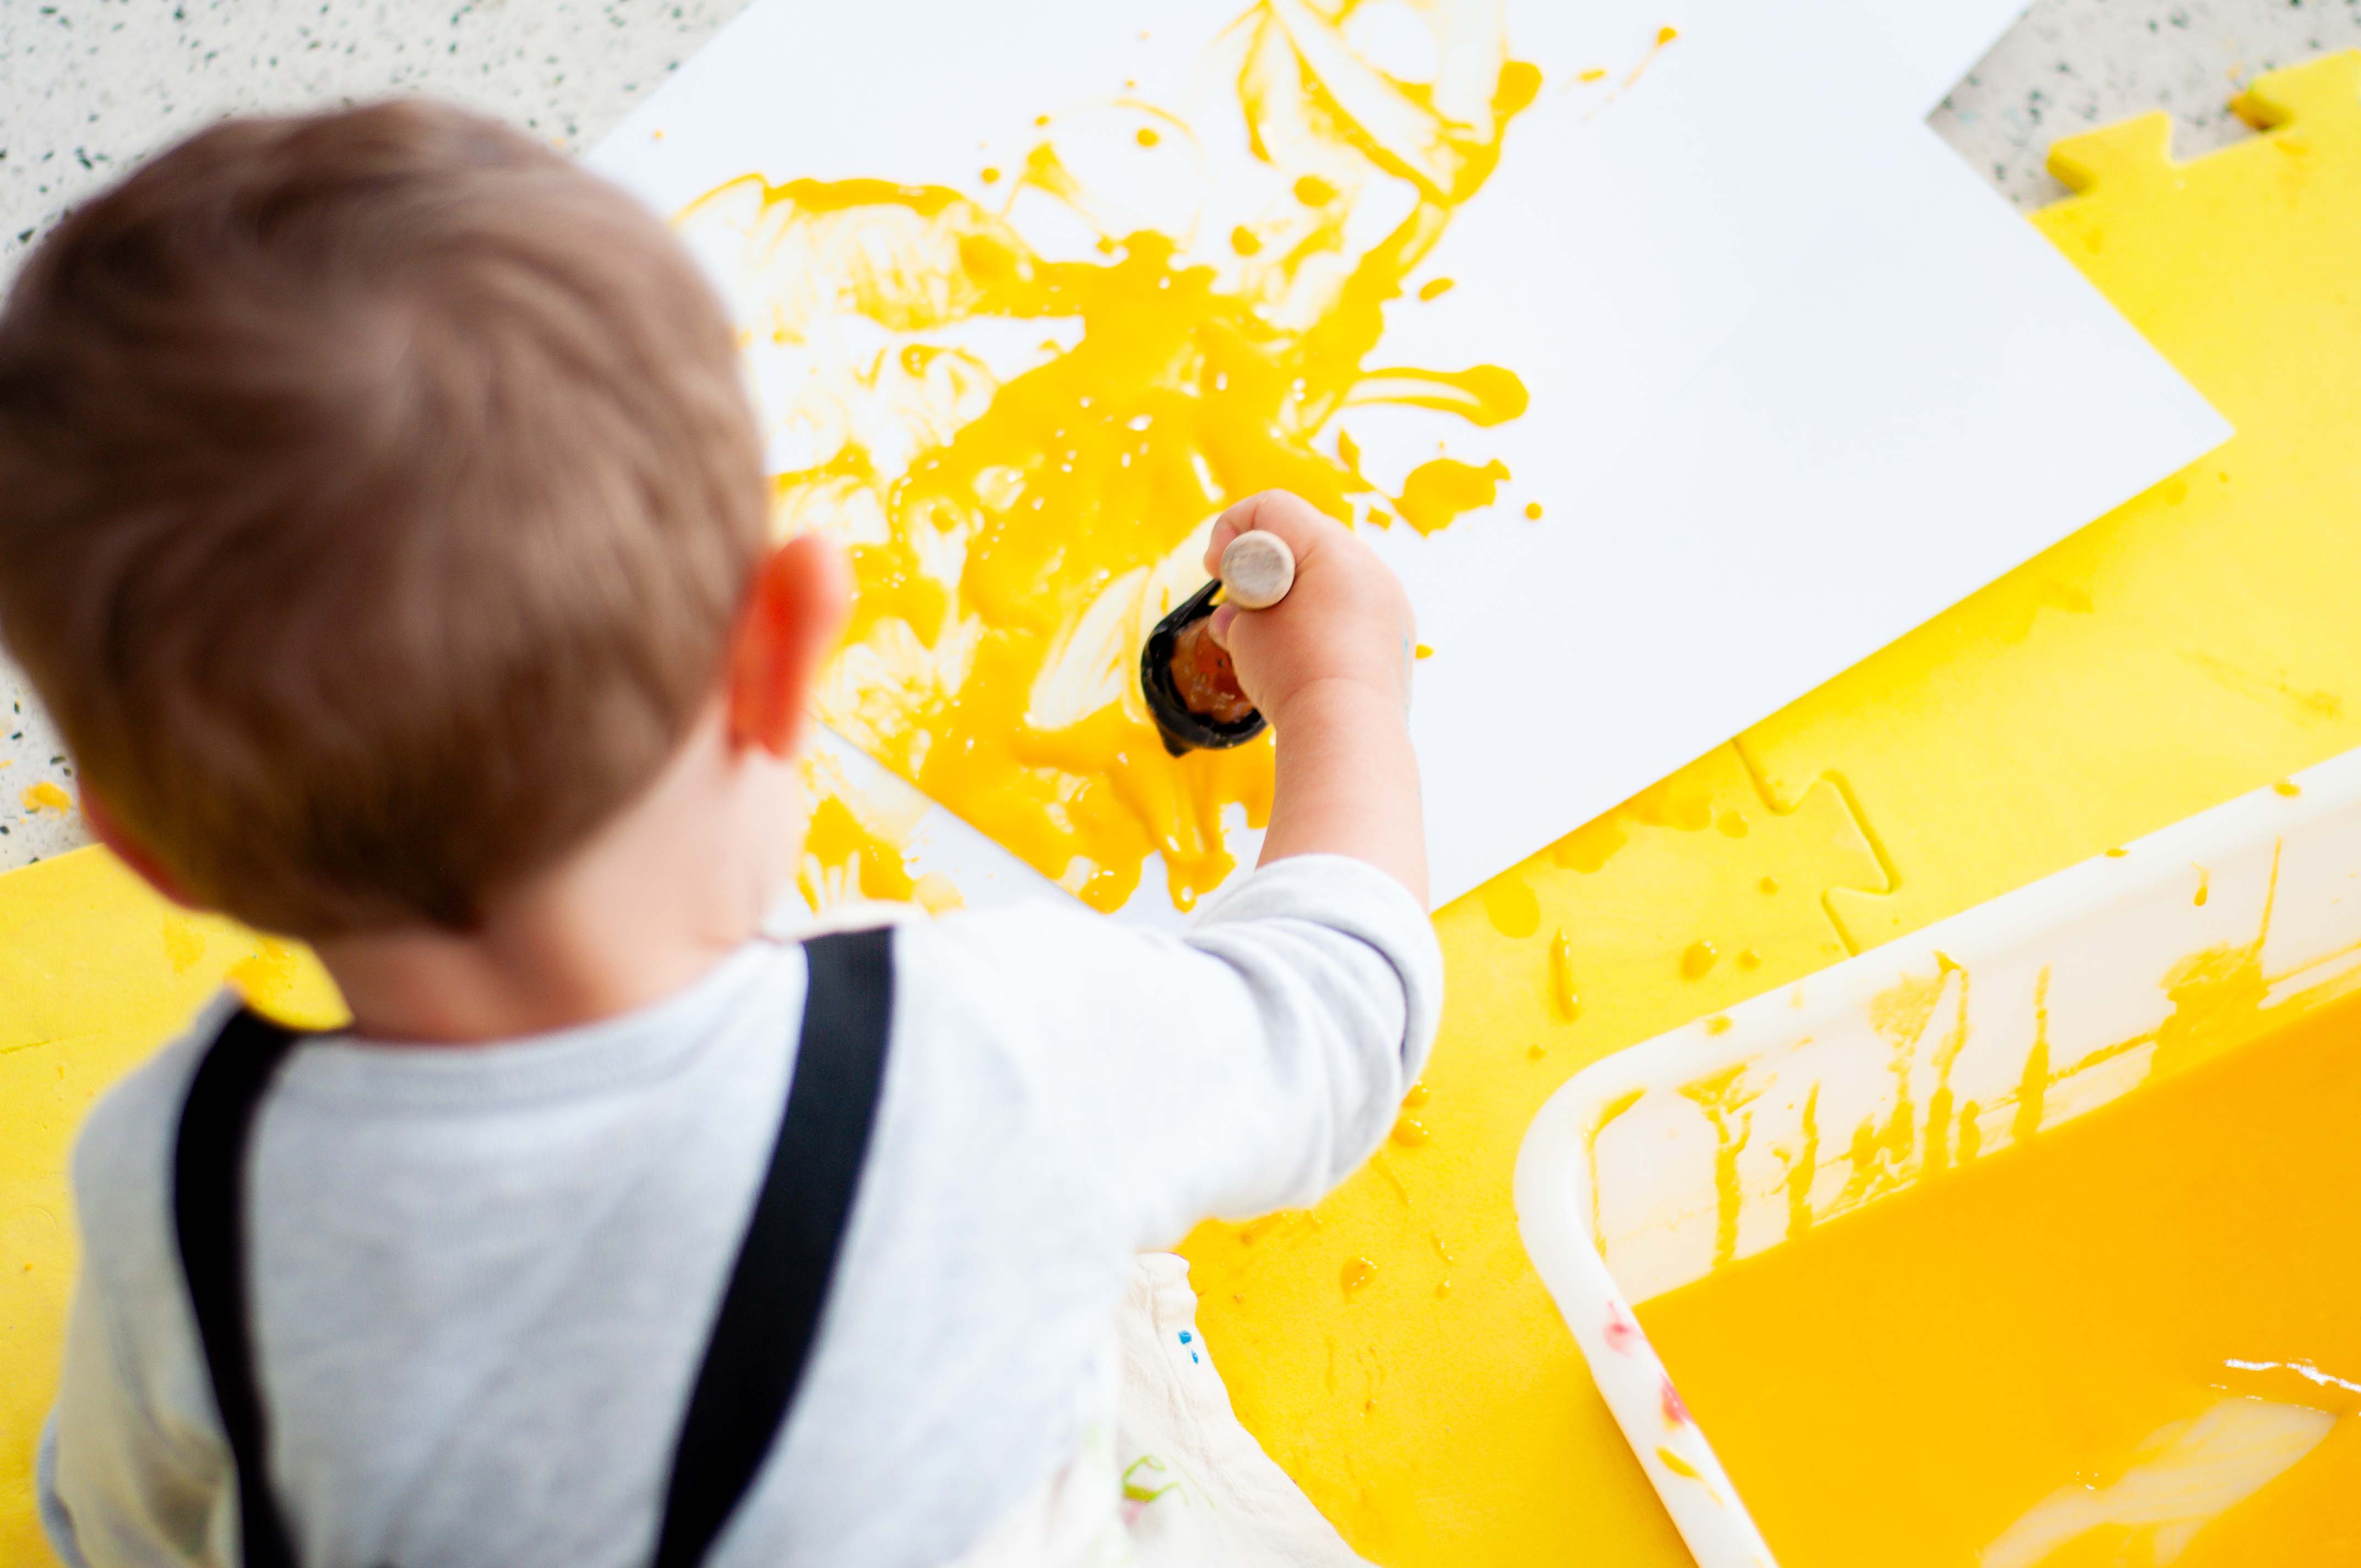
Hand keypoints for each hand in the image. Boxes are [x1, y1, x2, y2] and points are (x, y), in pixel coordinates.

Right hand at [1201, 491, 1414, 727]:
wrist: (1349, 735)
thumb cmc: (1294, 676)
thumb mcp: (1246, 631)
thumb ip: (1240, 608)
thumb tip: (1238, 617)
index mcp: (1333, 549)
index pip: (1273, 508)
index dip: (1232, 530)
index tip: (1215, 571)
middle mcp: (1369, 566)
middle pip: (1305, 537)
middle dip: (1263, 562)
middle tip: (1239, 601)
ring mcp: (1389, 600)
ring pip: (1331, 573)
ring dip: (1294, 590)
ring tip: (1268, 634)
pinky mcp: (1396, 633)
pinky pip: (1352, 606)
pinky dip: (1322, 616)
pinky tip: (1304, 652)